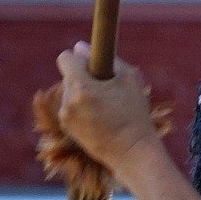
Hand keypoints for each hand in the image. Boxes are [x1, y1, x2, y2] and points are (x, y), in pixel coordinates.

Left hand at [54, 43, 159, 170]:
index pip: (65, 58)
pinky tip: (100, 117)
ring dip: (82, 93)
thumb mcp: (129, 79)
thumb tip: (80, 47)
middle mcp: (68, 101)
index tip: (92, 64)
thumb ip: (104, 58)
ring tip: (106, 105)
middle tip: (106, 87)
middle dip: (84, 76)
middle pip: (69, 75)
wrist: (132, 152)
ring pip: (70, 92)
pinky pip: (71, 108)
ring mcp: (66, 117)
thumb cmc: (135, 114)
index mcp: (81, 87)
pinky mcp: (67, 129)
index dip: (78, 58)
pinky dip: (82, 107)